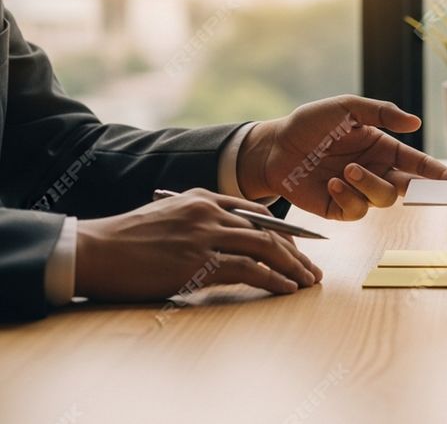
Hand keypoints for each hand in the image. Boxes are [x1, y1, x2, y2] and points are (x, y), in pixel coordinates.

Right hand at [75, 189, 321, 301]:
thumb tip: (223, 240)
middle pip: (268, 231)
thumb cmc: (125, 240)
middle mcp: (209, 213)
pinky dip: (273, 279)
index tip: (303, 246)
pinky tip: (287, 288)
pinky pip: (249, 269)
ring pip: (265, 248)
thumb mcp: (167, 217)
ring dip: (292, 267)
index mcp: (202, 199)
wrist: (93, 250)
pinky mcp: (199, 262)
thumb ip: (197, 221)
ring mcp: (205, 236)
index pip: (256, 213)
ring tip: (308, 281)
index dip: (285, 231)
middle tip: (314, 269)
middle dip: (296, 252)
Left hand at [237, 95, 446, 219]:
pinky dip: (348, 196)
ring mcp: (359, 192)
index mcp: (384, 148)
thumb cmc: (310, 124)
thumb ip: (380, 112)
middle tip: (426, 190)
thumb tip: (415, 122)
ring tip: (347, 170)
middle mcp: (377, 171)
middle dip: (424, 190)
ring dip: (369, 184)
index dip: (441, 175)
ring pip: (384, 198)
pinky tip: (331, 183)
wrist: (274, 147)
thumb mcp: (347, 107)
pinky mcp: (340, 208)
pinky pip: (357, 210)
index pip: (419, 163)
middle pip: (411, 186)